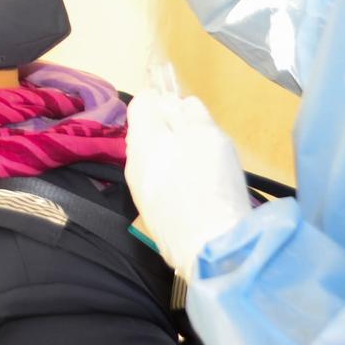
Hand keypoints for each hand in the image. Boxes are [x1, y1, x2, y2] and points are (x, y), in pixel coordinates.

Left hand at [124, 89, 250, 272]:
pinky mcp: (151, 214)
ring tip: (202, 163)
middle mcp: (133, 164)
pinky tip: (196, 188)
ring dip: (171, 153)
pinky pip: (158, 182)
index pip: (141, 103)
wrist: (210, 248)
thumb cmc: (211, 184)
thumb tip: (178, 103)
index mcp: (143, 139)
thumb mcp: (209, 135)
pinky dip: (173, 177)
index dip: (161, 96)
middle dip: (168, 127)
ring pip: (152, 159)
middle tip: (200, 134)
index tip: (183, 103)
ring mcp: (140, 192)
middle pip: (146, 132)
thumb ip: (191, 113)